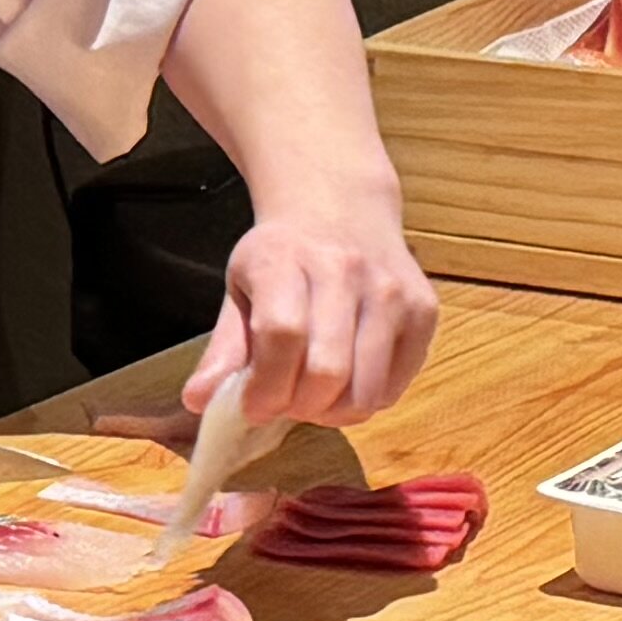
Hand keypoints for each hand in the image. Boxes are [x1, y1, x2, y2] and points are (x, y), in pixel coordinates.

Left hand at [192, 208, 439, 436]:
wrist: (341, 207)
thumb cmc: (283, 256)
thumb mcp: (241, 288)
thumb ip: (223, 349)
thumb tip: (197, 402)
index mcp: (286, 259)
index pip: (281, 336)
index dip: (265, 386)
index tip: (252, 406)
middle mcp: (345, 270)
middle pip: (327, 369)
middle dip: (300, 406)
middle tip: (286, 404)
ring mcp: (391, 289)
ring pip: (367, 387)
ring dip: (334, 412)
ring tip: (315, 399)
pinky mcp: (424, 309)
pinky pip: (396, 384)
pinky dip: (367, 400)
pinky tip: (347, 383)